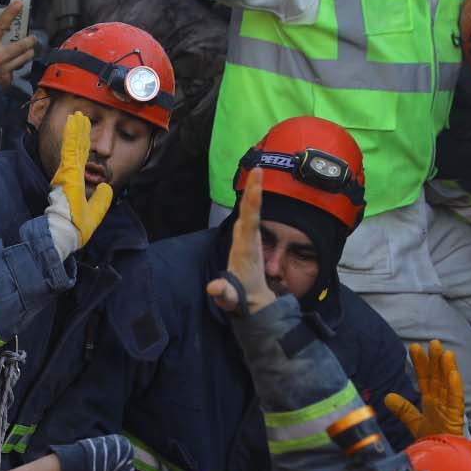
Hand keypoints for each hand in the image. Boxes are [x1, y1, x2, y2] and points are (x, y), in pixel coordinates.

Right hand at [0, 0, 34, 86]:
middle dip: (30, 39)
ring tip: (28, 50)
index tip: (19, 3)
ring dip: (27, 53)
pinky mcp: (6, 81)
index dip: (11, 13)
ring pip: (25, 59)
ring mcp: (5, 70)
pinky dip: (14, 69)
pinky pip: (15, 73)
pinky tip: (11, 68)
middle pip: (23, 45)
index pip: (1, 25)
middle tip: (31, 36)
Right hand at [45, 111, 112, 258]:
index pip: (80, 160)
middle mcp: (70, 175)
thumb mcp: (95, 212)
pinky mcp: (68, 171)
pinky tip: (73, 122)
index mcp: (75, 183)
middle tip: (80, 116)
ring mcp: (68, 172)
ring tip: (78, 115)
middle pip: (76, 148)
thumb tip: (108, 187)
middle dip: (79, 132)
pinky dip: (72, 135)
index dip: (82, 145)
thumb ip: (102, 200)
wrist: (67, 232)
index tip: (83, 133)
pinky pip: (70, 149)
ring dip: (76, 129)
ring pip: (73, 145)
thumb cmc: (76, 227)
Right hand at [205, 167, 274, 315]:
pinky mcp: (244, 239)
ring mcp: (247, 240)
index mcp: (246, 251)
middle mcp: (249, 241)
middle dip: (253, 191)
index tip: (256, 187)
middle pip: (251, 212)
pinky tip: (251, 188)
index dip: (252, 205)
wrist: (254, 301)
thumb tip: (213, 288)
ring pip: (249, 212)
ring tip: (256, 172)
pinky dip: (248, 202)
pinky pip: (247, 216)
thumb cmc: (241, 298)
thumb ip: (223, 294)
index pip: (251, 224)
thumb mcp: (229, 299)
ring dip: (252, 192)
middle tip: (258, 169)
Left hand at [383, 341, 466, 438]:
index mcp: (431, 402)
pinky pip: (456, 401)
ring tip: (445, 353)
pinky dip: (455, 388)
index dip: (420, 364)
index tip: (414, 348)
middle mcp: (441, 402)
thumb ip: (403, 409)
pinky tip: (454, 375)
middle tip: (433, 342)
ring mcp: (450, 409)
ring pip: (449, 385)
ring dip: (448, 369)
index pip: (425, 379)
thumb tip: (387, 397)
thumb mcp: (414, 423)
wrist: (443, 459)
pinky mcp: (456, 419)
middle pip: (438, 378)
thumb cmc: (433, 441)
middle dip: (436, 361)